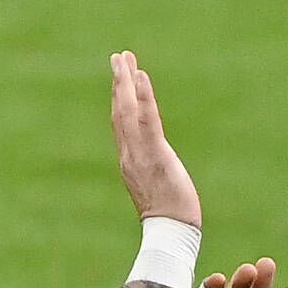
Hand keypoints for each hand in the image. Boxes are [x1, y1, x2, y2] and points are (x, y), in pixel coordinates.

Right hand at [108, 50, 197, 225]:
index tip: (121, 76)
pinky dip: (141, 97)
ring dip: (125, 82)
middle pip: (119, 111)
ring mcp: (138, 152)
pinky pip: (146, 120)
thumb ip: (154, 173)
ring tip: (124, 58)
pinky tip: (140, 76)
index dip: (119, 98)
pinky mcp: (154, 153)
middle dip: (118, 82)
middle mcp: (128, 153)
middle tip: (118, 56)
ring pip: (127, 111)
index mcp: (129, 160)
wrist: (170, 231)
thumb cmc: (170, 218)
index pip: (121, 123)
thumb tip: (158, 170)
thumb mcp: (158, 189)